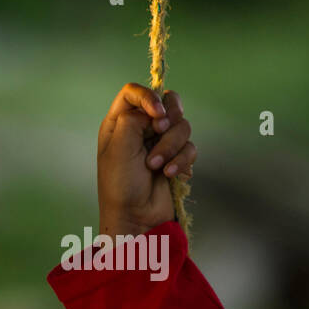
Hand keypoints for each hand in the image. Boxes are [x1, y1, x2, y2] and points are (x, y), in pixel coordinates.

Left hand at [97, 83, 197, 236]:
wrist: (136, 216)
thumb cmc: (120, 184)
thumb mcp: (119, 147)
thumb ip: (134, 118)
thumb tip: (156, 110)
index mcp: (118, 124)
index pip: (132, 92)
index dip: (148, 96)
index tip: (156, 114)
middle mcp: (139, 129)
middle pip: (166, 102)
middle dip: (168, 119)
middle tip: (159, 132)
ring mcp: (159, 142)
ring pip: (182, 125)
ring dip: (171, 146)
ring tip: (156, 167)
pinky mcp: (176, 157)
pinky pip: (190, 146)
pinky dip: (181, 161)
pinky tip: (170, 175)